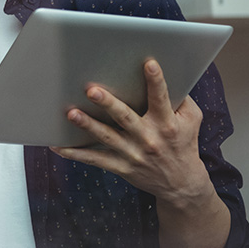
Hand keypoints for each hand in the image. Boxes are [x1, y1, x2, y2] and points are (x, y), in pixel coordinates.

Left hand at [50, 59, 214, 209]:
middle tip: (92, 90)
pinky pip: (94, 159)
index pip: (161, 99)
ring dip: (87, 125)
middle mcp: (148, 138)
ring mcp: (132, 154)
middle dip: (108, 104)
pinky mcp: (121, 166)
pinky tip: (57, 146)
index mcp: (166, 124)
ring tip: (71, 113)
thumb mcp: (191, 120)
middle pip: (125, 118)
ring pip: (106, 137)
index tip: (148, 63)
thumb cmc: (183, 143)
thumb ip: (181, 98)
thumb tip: (170, 72)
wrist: (181, 184)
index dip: (156, 81)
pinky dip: (75, 154)